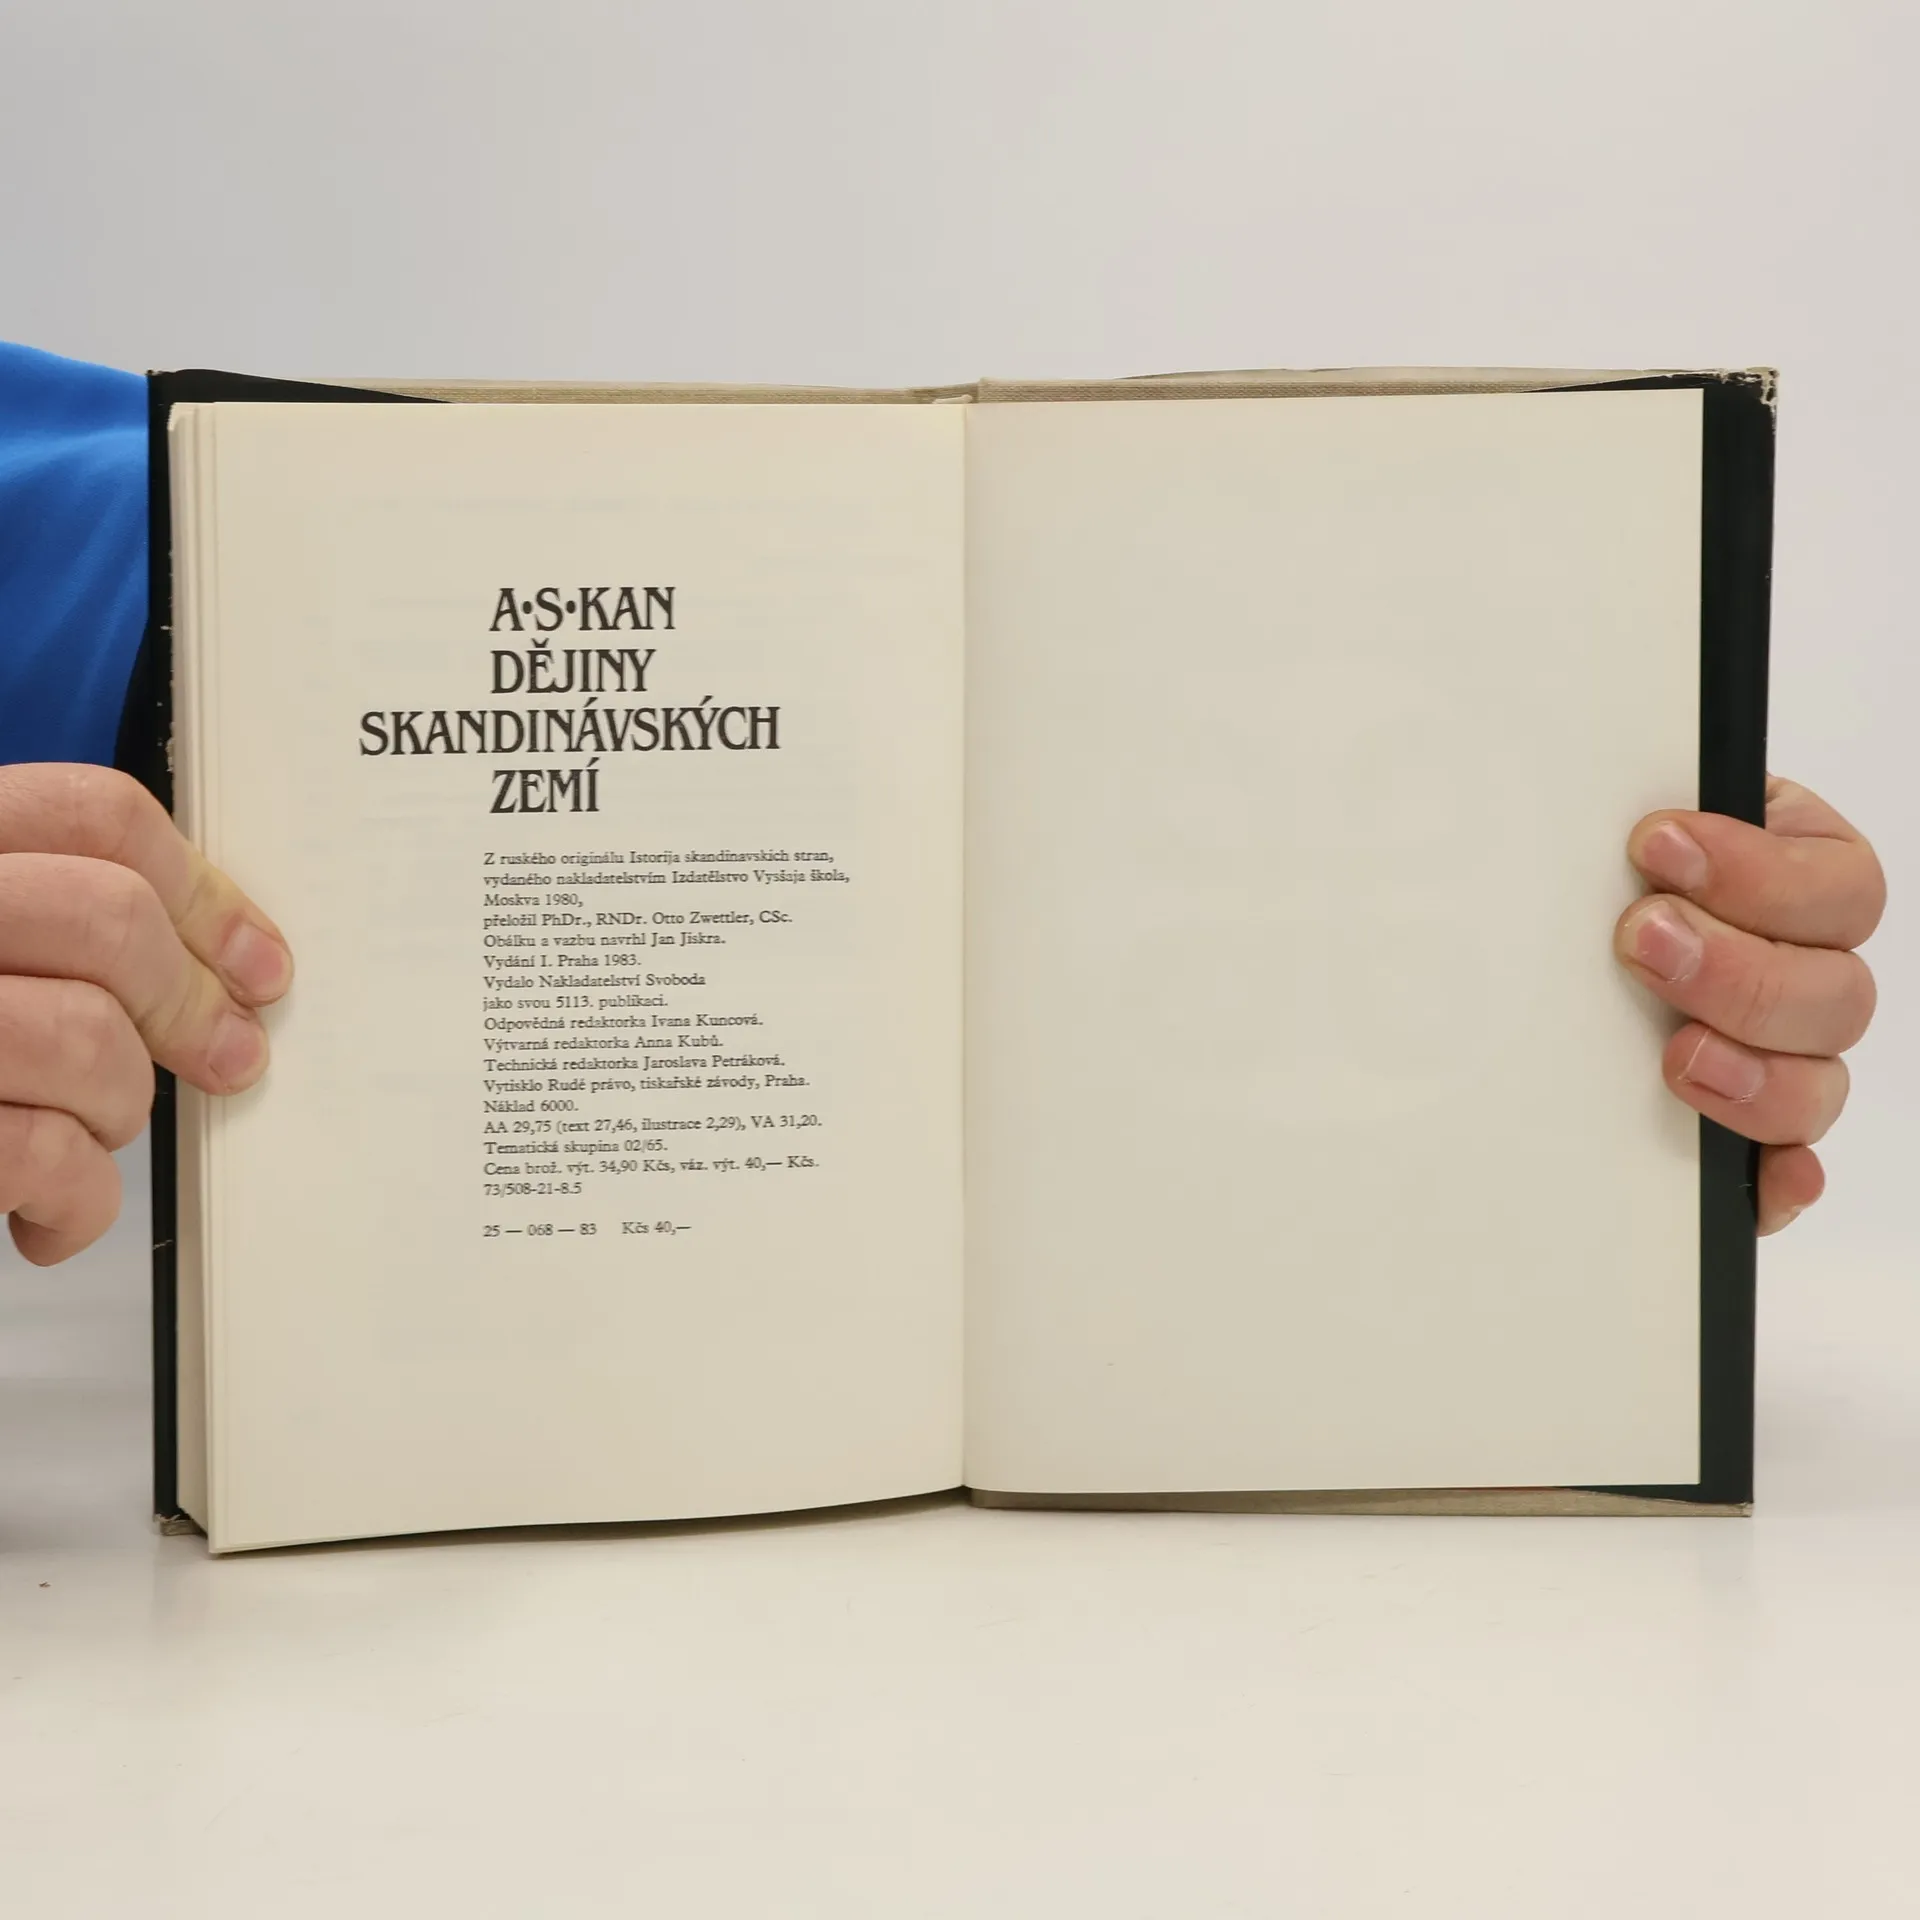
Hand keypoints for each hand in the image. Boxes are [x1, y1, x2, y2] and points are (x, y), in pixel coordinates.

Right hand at [0, 764, 291, 1264]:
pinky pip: (38, 1151)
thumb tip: (223, 962)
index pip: (90, 815)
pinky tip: (49, 1215)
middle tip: (224, 1057)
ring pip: (85, 1039)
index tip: (257, 962)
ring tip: (85, 1136)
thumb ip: (45, 923)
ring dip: (117, 1108)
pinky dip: (74, 1201)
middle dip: (186, 1004)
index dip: (202, 890)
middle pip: (107, 918)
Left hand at [1617, 776, 1882, 1234]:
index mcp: (1796, 877)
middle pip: (1837, 993)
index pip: (1837, 884)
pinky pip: (1783, 1169)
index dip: (1760, 871)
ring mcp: (1779, 1056)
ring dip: (1754, 1072)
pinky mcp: (1741, 1132)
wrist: (1533, 928)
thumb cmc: (1588, 868)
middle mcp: (1801, 969)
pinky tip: (1767, 1177)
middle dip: (1737, 968)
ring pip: (1819, 1082)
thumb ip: (1629, 822)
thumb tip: (1627, 822)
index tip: (1656, 845)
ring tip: (1675, 1054)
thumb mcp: (1609, 824)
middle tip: (1641, 937)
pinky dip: (1779, 1179)